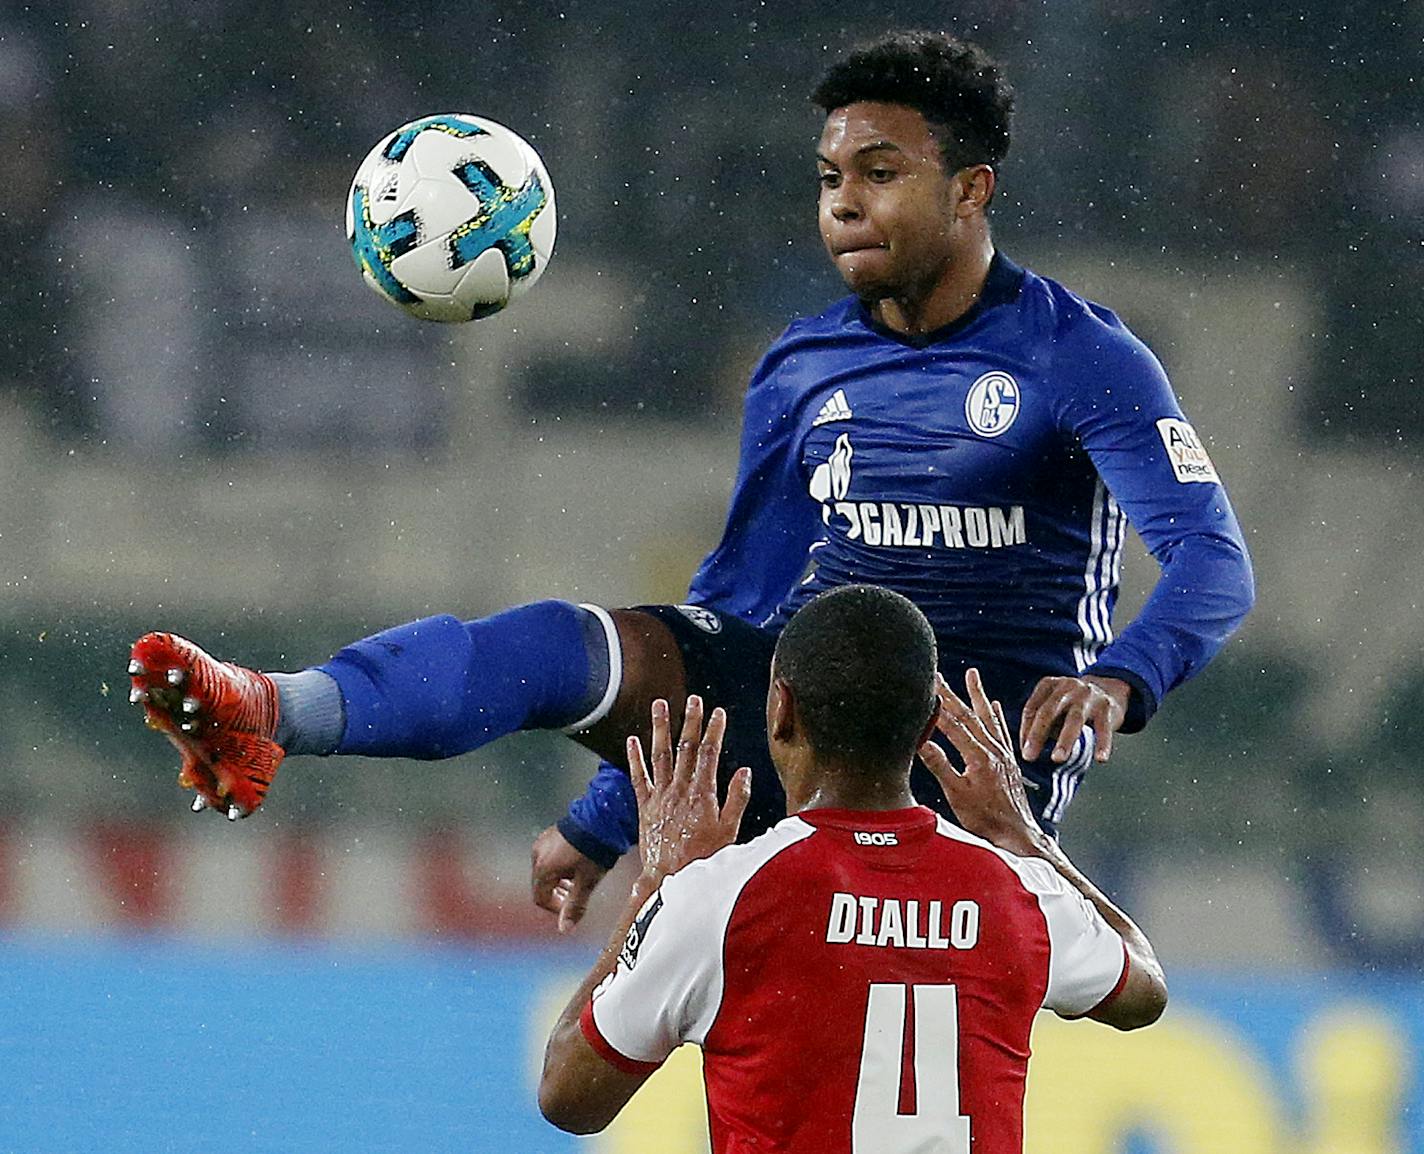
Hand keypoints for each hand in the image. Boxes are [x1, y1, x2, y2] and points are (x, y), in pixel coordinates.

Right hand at [531, 825, 610, 933]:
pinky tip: (577, 863)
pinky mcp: (552, 833)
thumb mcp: (586, 883)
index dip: (555, 908)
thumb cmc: (594, 852)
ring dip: (560, 880)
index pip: (540, 898)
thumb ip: (574, 907)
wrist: (602, 820)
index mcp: (543, 868)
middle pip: (542, 884)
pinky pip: (551, 856)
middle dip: (558, 893)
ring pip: (547, 869)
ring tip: (578, 880)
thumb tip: (565, 929)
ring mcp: (544, 841)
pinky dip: (560, 865)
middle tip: (575, 895)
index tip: (570, 908)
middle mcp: (538, 854)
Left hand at [627, 696, 751, 882]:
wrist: (670, 878)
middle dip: (691, 721)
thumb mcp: (730, 831)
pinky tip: (631, 740)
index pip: (710, 753)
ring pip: (660, 755)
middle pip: (686, 747)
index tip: (718, 712)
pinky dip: (634, 758)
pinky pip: (638, 777)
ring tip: (660, 704)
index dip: (715, 730)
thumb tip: (745, 771)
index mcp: (703, 793)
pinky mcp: (645, 806)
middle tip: (693, 699)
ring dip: (660, 728)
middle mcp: (680, 789)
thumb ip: (737, 799)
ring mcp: (660, 796)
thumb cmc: (704, 859)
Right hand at [920, 670, 1046, 857]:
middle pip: (969, 715)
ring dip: (977, 695)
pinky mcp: (1008, 760)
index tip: (926, 689)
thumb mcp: (957, 794)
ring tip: (972, 675)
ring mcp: (1003, 753)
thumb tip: (922, 743)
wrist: (1017, 832)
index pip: (954, 725)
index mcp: (979, 756)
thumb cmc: (986, 818)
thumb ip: (940, 766)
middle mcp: (993, 750)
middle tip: (939, 676)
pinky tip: (994, 704)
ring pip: (987, 717)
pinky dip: (996, 715)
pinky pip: (1002, 730)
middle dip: (952, 694)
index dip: (938, 707)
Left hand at [1019, 674, 1129, 763]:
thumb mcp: (1055, 704)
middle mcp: (1067, 687)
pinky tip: (1100, 758)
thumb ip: (1042, 721)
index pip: (1032, 708)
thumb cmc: (1073, 703)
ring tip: (1057, 758)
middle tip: (1029, 755)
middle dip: (1037, 735)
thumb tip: (1029, 749)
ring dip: (1064, 740)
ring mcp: (1087, 696)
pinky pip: (1103, 727)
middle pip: (1048, 712)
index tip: (1023, 750)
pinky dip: (1102, 743)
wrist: (1109, 690)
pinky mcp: (1106, 706)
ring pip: (1074, 719)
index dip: (1025, 730)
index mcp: (1049, 685)